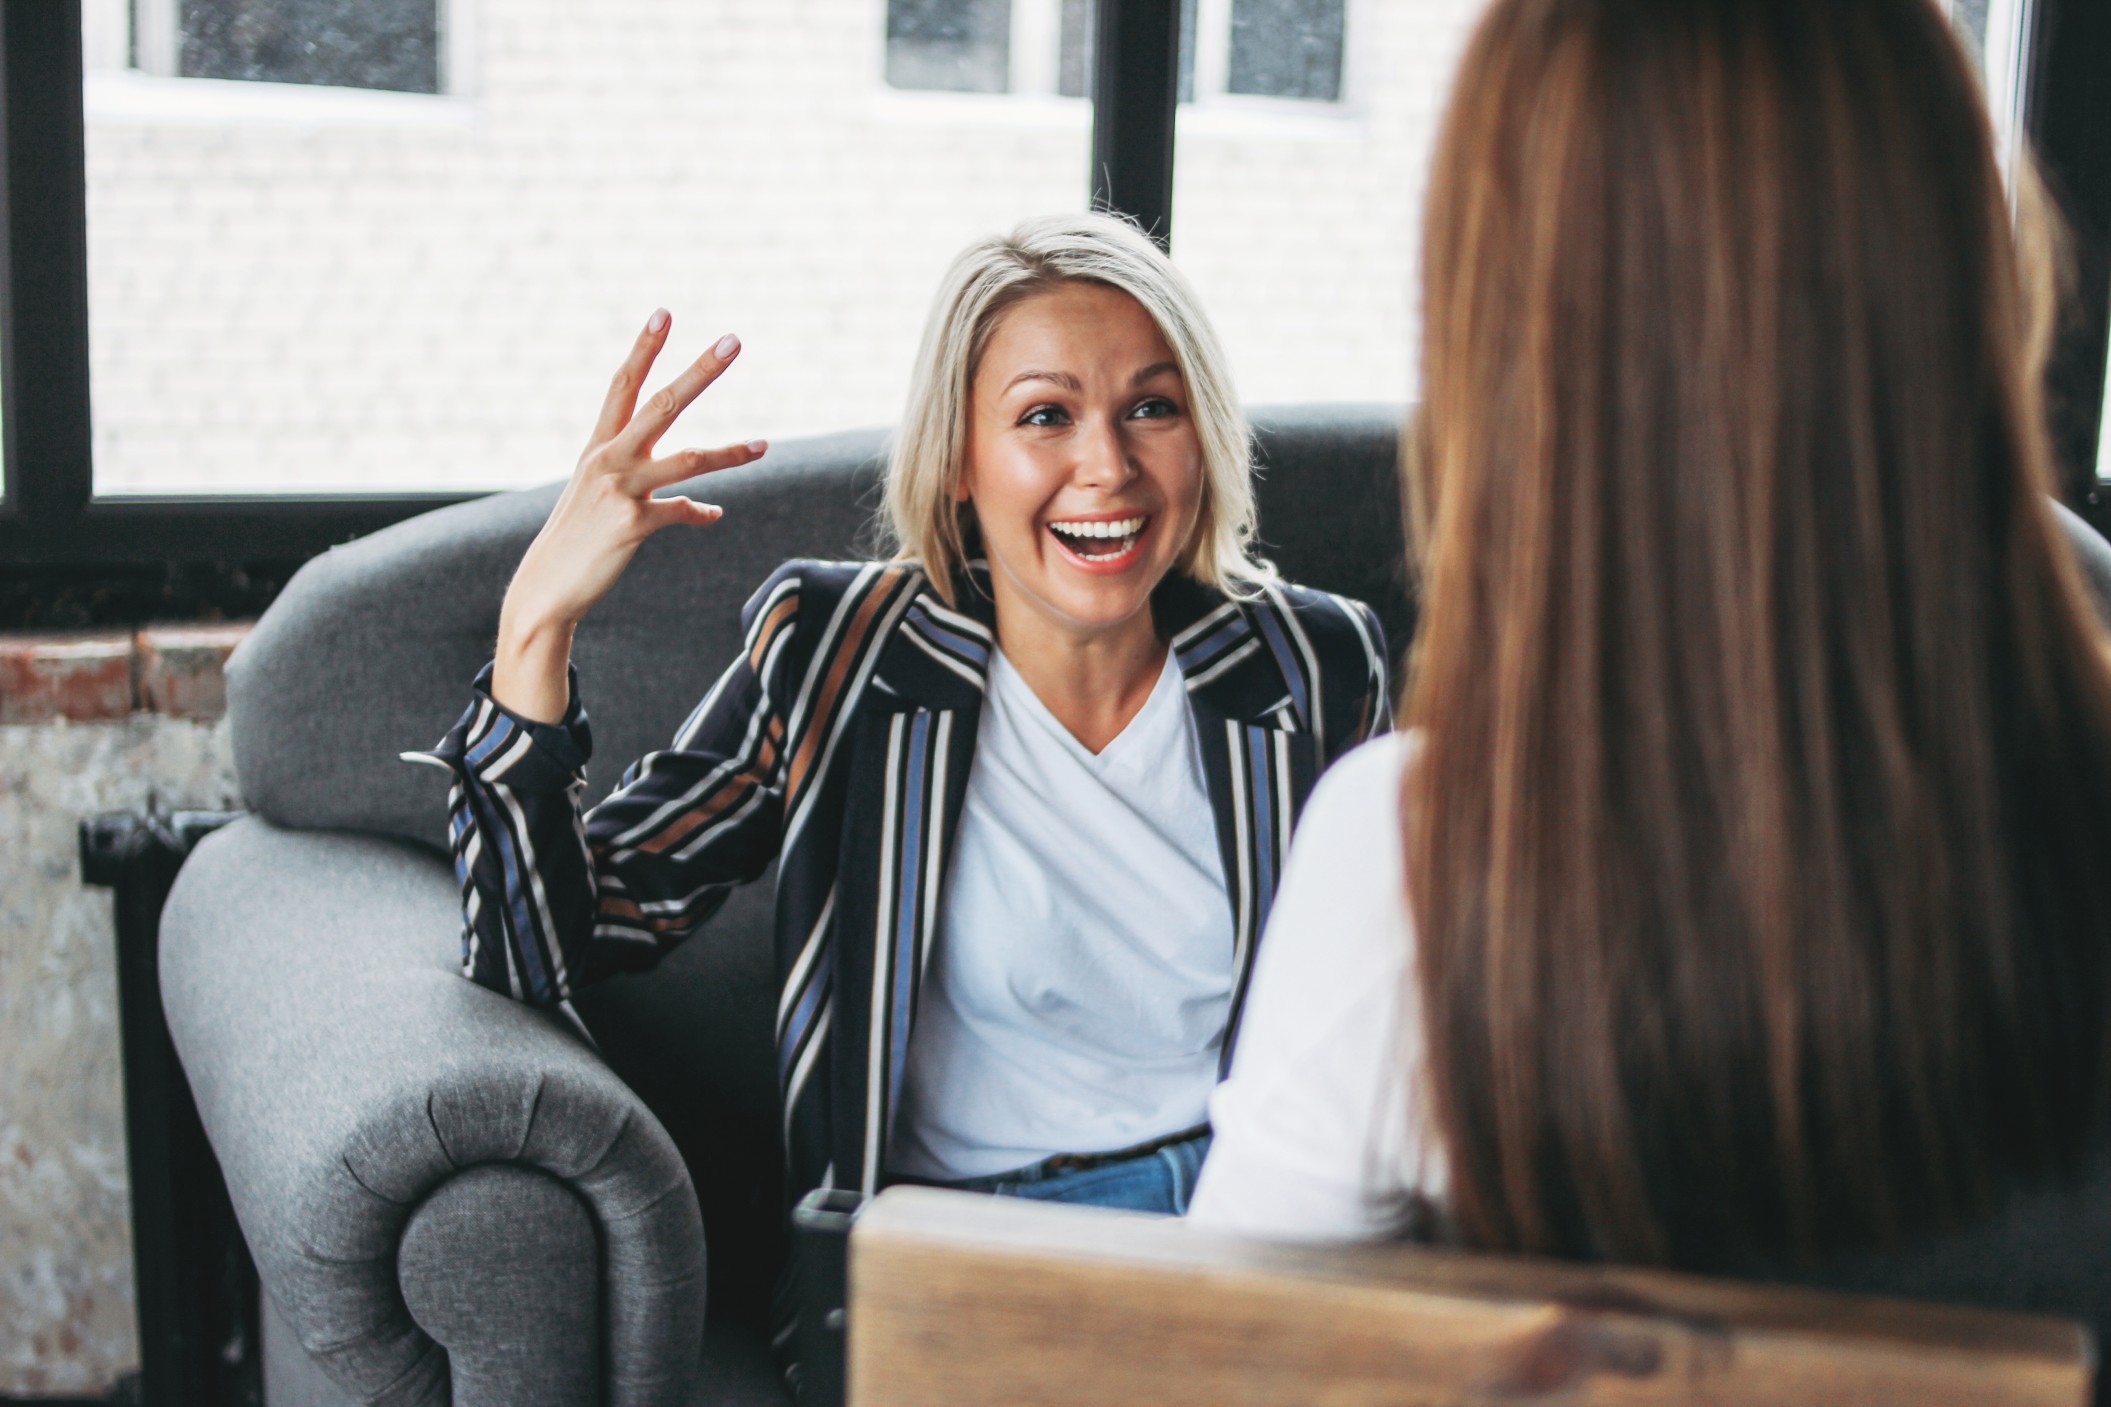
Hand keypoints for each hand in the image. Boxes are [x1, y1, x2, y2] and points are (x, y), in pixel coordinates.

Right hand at [492, 309, 766, 722]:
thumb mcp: (604, 503)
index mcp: (598, 447)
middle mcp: (607, 459)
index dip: (644, 348)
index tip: (665, 312)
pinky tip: (714, 514)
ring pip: (686, 460)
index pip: (623, 385)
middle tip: (733, 340)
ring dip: (729, 453)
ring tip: (764, 445)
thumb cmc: (577, 543)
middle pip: (662, 404)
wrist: (545, 589)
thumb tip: (704, 506)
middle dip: (701, 371)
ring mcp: (619, 490)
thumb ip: (650, 490)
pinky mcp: (631, 524)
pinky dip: (700, 513)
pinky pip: (681, 512)